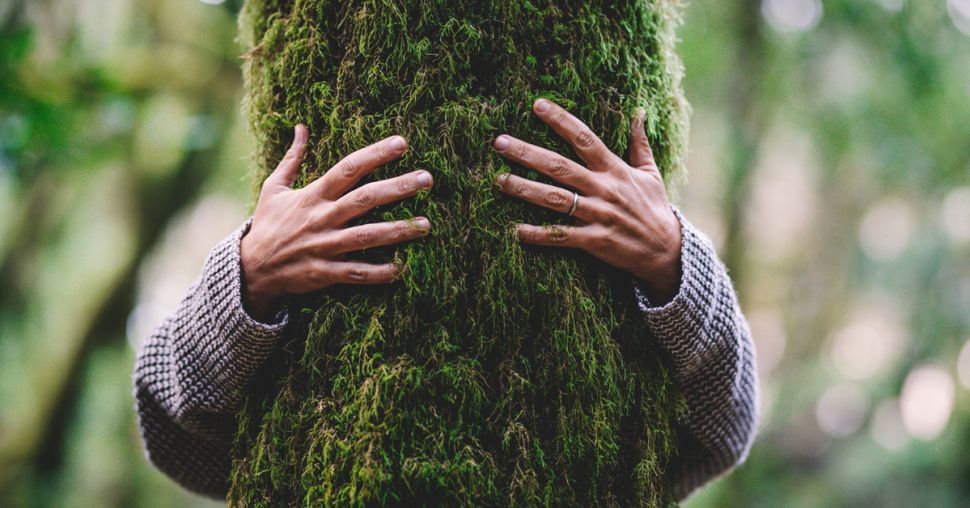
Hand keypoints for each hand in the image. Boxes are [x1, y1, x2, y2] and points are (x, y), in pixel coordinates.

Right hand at [240, 125, 432, 320]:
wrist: (251, 268)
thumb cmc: (268, 225)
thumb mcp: (274, 188)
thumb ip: (292, 158)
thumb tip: (301, 127)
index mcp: (313, 196)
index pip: (348, 169)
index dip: (375, 154)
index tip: (402, 143)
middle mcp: (322, 218)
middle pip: (365, 199)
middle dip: (398, 187)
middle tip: (427, 179)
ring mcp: (324, 246)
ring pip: (367, 236)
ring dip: (398, 230)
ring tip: (426, 224)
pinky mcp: (324, 272)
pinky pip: (356, 272)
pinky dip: (378, 273)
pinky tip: (402, 269)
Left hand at [492, 99, 681, 303]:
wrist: (666, 250)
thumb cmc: (654, 208)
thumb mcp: (650, 173)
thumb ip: (639, 143)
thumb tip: (638, 112)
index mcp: (615, 169)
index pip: (584, 138)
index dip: (561, 120)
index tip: (537, 105)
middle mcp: (604, 189)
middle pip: (560, 167)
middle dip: (528, 153)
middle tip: (500, 142)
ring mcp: (598, 215)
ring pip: (556, 199)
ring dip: (525, 189)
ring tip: (500, 180)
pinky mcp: (595, 241)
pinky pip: (562, 236)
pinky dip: (539, 234)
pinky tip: (516, 230)